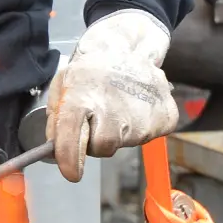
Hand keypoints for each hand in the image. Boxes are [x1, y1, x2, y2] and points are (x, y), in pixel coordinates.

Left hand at [46, 9, 177, 180]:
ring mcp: (143, 114)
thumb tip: (56, 148)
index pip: (72, 139)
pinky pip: (148, 136)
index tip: (71, 173)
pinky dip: (140, 127)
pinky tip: (135, 107)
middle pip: (102, 148)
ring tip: (117, 107)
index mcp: (81, 98)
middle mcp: (113, 107)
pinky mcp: (166, 117)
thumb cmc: (90, 71)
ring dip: (118, 132)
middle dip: (96, 141)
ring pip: (126, 142)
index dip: (70, 159)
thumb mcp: (63, 86)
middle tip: (97, 120)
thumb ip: (57, 119)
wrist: (128, 49)